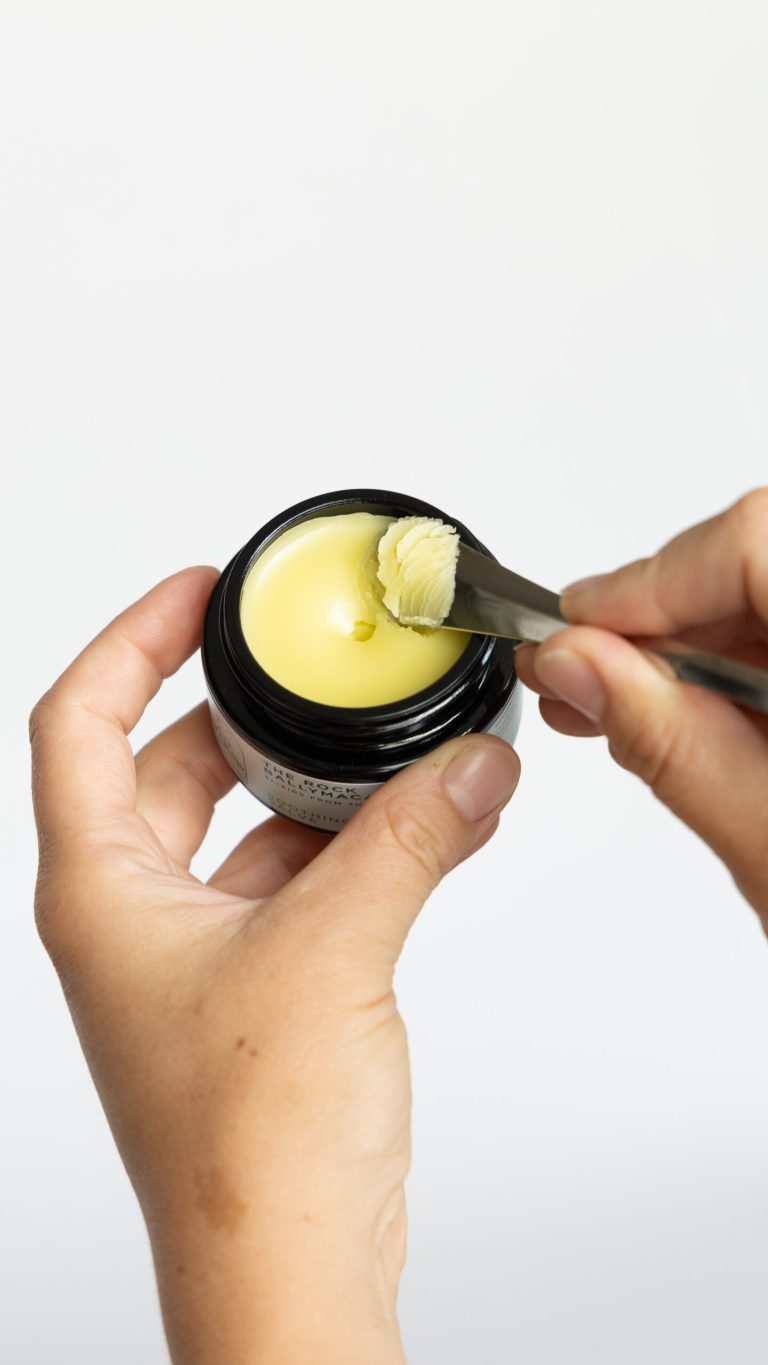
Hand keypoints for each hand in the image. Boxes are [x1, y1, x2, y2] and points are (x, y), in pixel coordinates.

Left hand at [29, 567, 519, 1364]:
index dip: (132, 640)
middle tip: (304, 662)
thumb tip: (468, 761)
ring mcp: (194, 958)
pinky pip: (297, 887)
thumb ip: (408, 839)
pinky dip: (353, 849)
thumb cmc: (247, 1149)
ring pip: (242, 830)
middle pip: (169, 768)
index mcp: (100, 891)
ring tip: (389, 743)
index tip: (199, 595)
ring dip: (315, 787)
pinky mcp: (256, 992)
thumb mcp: (330, 951)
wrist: (284, 1270)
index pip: (79, 723)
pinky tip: (427, 826)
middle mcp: (134, 919)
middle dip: (242, 712)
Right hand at [515, 488, 767, 925]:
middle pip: (756, 557)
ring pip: (765, 592)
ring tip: (619, 709)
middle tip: (580, 676)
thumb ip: (674, 746)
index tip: (573, 633)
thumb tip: (578, 662)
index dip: (651, 580)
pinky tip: (688, 717)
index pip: (754, 544)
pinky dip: (735, 669)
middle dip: (660, 617)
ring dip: (691, 646)